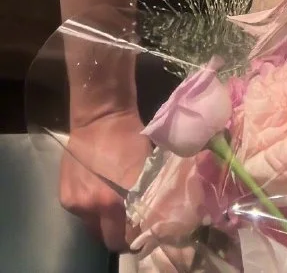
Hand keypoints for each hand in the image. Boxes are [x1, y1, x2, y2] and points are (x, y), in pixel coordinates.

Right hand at [60, 108, 150, 250]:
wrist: (100, 118)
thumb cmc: (129, 138)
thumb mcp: (144, 169)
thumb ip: (143, 197)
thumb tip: (148, 218)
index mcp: (120, 199)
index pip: (128, 237)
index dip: (135, 237)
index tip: (140, 231)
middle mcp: (97, 206)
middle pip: (109, 240)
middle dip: (118, 235)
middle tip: (126, 224)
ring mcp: (78, 204)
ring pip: (93, 229)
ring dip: (103, 223)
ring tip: (110, 206)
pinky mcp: (66, 198)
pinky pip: (81, 215)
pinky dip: (89, 210)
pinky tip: (95, 193)